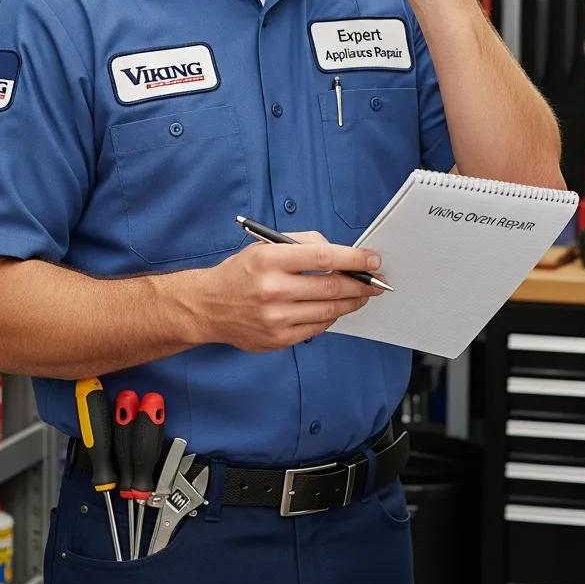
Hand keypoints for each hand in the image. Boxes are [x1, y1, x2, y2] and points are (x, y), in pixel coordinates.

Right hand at [186, 232, 384, 351]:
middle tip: (376, 281)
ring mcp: (275, 318)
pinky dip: (331, 317)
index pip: (323, 256)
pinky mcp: (278, 339)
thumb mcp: (265, 246)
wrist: (209, 306)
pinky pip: (317, 328)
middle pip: (331, 287)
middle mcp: (273, 289)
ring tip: (362, 295)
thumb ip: (304, 244)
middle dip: (361, 283)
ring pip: (329, 310)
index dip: (354, 258)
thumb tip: (340, 253)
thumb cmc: (242, 273)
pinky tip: (336, 308)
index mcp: (270, 259)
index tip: (373, 259)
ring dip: (352, 302)